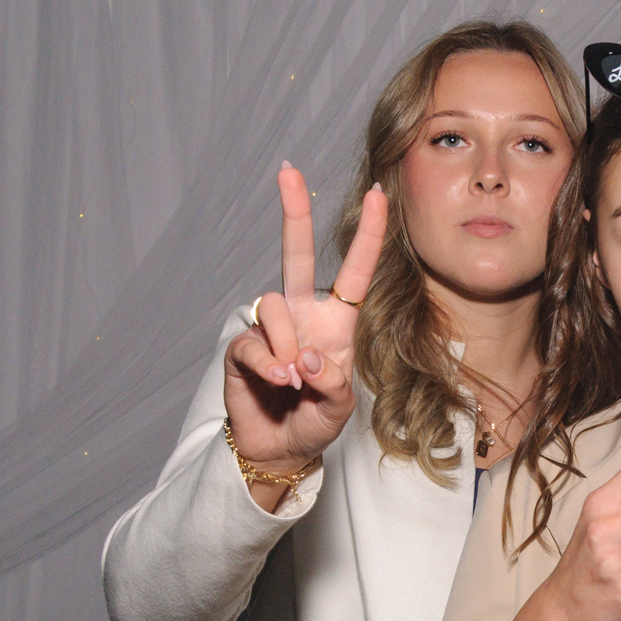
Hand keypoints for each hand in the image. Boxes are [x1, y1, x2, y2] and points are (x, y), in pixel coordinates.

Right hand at [222, 162, 387, 476]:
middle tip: (289, 170)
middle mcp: (301, 316)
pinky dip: (268, 366)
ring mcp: (269, 330)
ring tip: (294, 382)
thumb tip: (302, 358)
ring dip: (287, 345)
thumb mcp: (340, 405)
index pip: (353, 272)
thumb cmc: (316, 421)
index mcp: (335, 322)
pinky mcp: (242, 349)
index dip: (367, 235)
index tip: (377, 194)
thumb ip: (332, 381)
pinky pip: (253, 345)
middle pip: (295, 254)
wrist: (281, 450)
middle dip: (293, 211)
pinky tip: (278, 384)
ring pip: (273, 306)